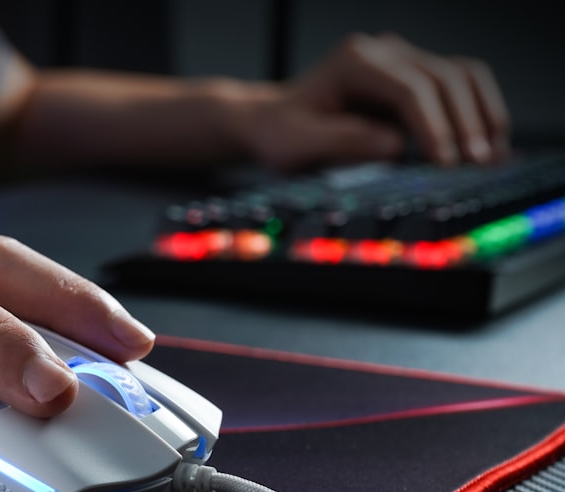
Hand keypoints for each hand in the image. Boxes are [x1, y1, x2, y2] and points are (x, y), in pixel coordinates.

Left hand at [232, 33, 510, 169]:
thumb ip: (344, 142)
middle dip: (466, 123)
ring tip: (490, 158)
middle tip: (476, 165)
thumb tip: (396, 146)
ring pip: (463, 76)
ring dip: (483, 115)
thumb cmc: (282, 133)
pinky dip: (478, 114)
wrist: (275, 121)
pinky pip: (460, 88)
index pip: (410, 88)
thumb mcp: (299, 144)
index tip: (446, 162)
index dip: (433, 126)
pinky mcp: (416, 78)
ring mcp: (404, 61)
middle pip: (446, 76)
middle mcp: (384, 51)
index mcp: (355, 61)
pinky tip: (485, 146)